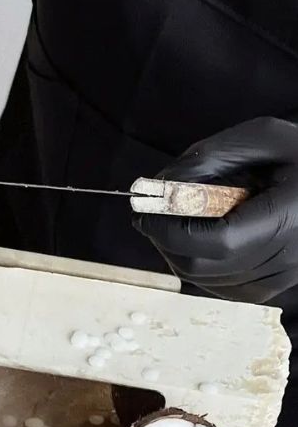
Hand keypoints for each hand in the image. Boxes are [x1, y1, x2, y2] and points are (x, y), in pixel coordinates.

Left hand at [133, 117, 297, 302]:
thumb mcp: (263, 137)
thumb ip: (210, 157)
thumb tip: (160, 185)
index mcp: (289, 217)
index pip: (216, 241)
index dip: (171, 231)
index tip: (144, 213)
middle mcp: (287, 257)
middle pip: (203, 267)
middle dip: (166, 242)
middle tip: (153, 217)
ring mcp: (280, 279)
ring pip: (206, 281)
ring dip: (178, 254)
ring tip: (178, 222)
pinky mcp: (272, 289)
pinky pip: (220, 288)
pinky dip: (197, 267)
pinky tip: (197, 241)